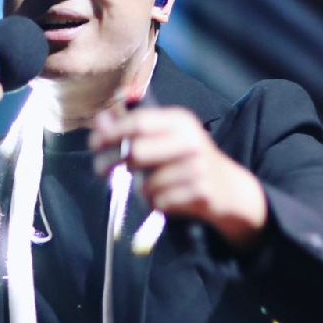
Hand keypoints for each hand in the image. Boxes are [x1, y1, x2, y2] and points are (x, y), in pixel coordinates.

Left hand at [90, 106, 268, 250]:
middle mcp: (191, 140)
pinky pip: (161, 202)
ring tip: (149, 188)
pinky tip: (166, 199)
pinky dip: (156, 204)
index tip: (93, 144)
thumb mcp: (165, 138)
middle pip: (137, 151)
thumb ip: (131, 127)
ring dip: (141, 189)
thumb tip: (99, 119)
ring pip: (147, 182)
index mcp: (180, 121)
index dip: (111, 133)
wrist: (229, 190)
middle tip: (101, 170)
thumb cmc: (188, 161)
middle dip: (112, 163)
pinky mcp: (201, 193)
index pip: (138, 122)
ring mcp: (197, 167)